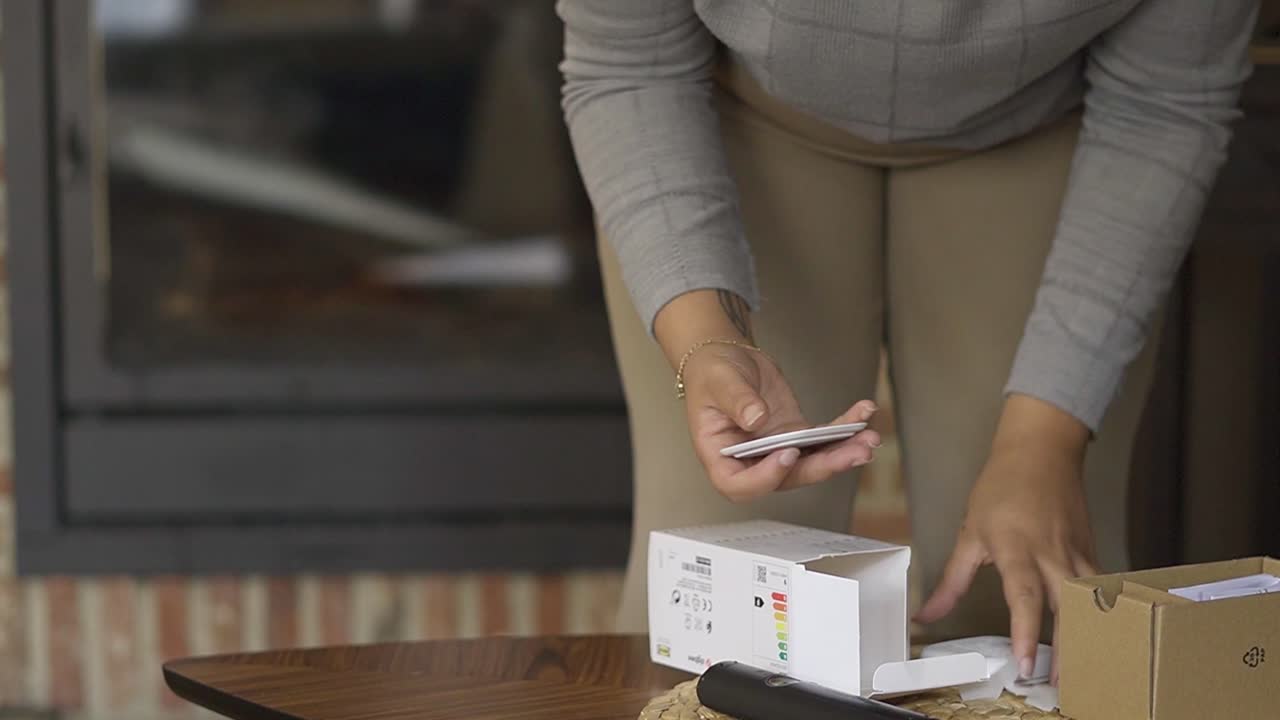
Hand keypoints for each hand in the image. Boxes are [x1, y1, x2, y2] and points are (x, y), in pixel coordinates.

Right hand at [680, 341, 880, 501]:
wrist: (727, 360)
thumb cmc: (712, 375)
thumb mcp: (719, 382)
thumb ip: (736, 401)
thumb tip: (757, 419)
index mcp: (720, 456)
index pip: (739, 483)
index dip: (766, 477)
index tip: (787, 453)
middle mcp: (750, 460)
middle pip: (787, 476)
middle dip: (824, 466)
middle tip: (853, 452)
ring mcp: (775, 449)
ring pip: (812, 462)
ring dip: (842, 453)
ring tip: (868, 439)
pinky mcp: (796, 435)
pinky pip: (823, 439)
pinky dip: (845, 429)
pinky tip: (862, 414)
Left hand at [915, 395, 1095, 684]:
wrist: (1042, 450)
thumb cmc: (1001, 488)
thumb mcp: (969, 533)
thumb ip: (951, 581)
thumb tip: (926, 615)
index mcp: (1017, 548)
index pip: (1024, 597)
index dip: (1026, 632)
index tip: (1026, 663)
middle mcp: (1051, 554)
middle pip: (1065, 608)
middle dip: (1066, 649)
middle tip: (1062, 685)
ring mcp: (1077, 553)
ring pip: (1089, 603)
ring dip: (1086, 637)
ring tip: (1082, 671)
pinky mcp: (1093, 552)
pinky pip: (1100, 589)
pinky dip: (1100, 614)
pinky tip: (1098, 638)